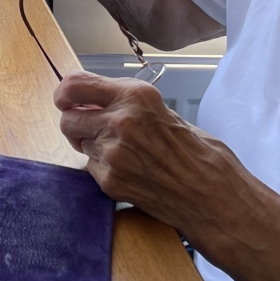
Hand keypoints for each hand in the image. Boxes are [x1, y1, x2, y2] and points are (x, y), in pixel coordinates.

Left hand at [53, 72, 279, 260]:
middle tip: (91, 129)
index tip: (66, 98)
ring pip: (77, 143)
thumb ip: (129, 105)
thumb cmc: (199, 154)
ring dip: (90, 145)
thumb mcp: (166, 113)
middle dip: (76, 122)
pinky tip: (128, 171)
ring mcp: (112, 152)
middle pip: (67, 117)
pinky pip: (90, 167)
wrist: (213, 196)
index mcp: (136, 95)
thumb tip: (95, 100)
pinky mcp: (110, 180)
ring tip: (121, 152)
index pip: (76, 84)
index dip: (66, 92)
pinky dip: (102, 168)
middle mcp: (120, 119)